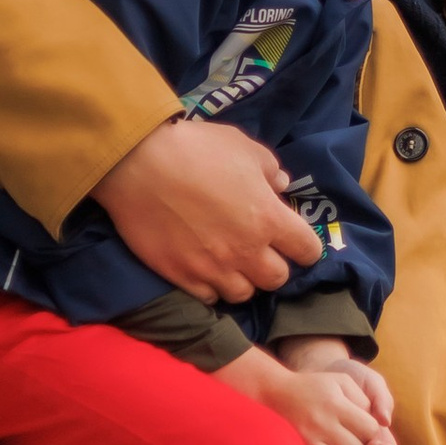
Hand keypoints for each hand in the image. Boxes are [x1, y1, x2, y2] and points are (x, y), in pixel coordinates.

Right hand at [94, 117, 320, 302]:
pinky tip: (204, 268)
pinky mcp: (182, 277)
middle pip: (277, 279)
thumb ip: (270, 169)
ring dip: (243, 280)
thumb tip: (282, 185)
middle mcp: (246, 250)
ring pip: (244, 294)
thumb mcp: (243, 146)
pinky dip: (211, 287)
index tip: (295, 241)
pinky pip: (209, 298)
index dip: (305, 247)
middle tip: (260, 250)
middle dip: (274, 265)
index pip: (308, 251)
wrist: (138, 164)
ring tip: (231, 263)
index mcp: (268, 218)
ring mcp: (213, 268)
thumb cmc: (196, 148)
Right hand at [218, 342, 386, 444]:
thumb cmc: (316, 386)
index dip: (373, 433)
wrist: (276, 393)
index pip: (370, 429)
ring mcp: (308, 440)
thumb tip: (382, 423)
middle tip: (355, 443)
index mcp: (336, 403)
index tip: (365, 430)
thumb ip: (365, 398)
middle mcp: (322, 422)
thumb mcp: (342, 380)